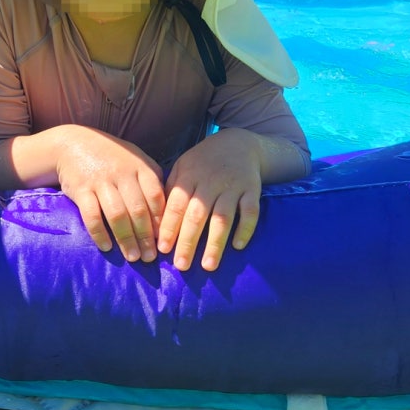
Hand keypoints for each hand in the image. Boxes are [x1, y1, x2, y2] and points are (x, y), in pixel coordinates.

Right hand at [56, 128, 164, 262]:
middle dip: (145, 237)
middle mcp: (122, 173)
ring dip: (126, 239)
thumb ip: (151, 179)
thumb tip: (168, 210)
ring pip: (117, 215)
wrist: (73, 143)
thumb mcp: (135, 159)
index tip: (164, 241)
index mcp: (139, 166)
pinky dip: (100, 234)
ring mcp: (100, 181)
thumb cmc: (111, 157)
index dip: (161, 220)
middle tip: (150, 257)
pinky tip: (107, 247)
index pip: (155, 196)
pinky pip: (91, 215)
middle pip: (138, 209)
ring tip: (133, 257)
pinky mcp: (81, 189)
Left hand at [157, 129, 262, 272]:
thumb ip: (171, 190)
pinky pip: (250, 211)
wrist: (239, 143)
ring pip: (223, 218)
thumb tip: (156, 222)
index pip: (176, 206)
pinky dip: (245, 229)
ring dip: (215, 243)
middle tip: (181, 265)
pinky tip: (238, 246)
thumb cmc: (204, 161)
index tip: (163, 250)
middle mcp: (210, 181)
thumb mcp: (183, 167)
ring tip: (208, 265)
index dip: (169, 228)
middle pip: (197, 216)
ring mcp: (232, 186)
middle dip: (188, 242)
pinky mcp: (252, 189)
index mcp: (189, 176)